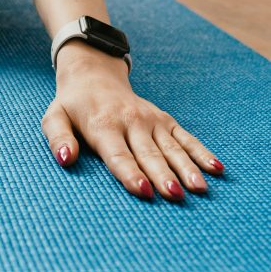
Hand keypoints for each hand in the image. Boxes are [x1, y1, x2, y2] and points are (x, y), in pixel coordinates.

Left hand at [41, 46, 224, 201]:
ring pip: (171, 147)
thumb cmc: (73, 105)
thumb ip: (58, 138)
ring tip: (200, 188)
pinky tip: (216, 168)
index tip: (144, 190)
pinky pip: (185, 137)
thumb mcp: (54, 117)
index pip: (118, 154)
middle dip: (162, 175)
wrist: (94, 75)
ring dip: (186, 167)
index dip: (130, 173)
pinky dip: (201, 152)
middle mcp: (131, 121)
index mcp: (103, 124)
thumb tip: (66, 160)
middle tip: (176, 196)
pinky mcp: (164, 119)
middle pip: (148, 153)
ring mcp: (151, 120)